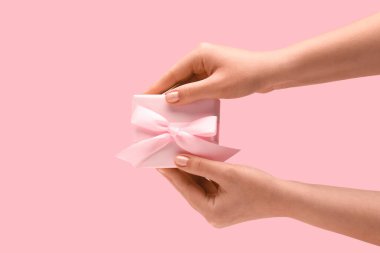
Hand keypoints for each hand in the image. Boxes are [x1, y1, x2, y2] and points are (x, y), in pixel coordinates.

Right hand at [145, 43, 288, 104]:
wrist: (271, 73)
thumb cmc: (246, 76)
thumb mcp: (217, 87)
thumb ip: (192, 93)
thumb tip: (170, 98)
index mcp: (199, 55)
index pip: (173, 73)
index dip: (158, 86)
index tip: (144, 97)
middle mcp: (201, 58)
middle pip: (178, 77)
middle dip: (167, 93)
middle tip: (152, 108)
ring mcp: (208, 66)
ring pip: (188, 83)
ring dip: (180, 96)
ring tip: (165, 111)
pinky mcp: (215, 74)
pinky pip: (198, 86)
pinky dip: (192, 96)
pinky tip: (185, 109)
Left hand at [157, 154, 285, 226]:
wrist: (283, 197)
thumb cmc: (258, 186)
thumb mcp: (227, 173)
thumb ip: (201, 166)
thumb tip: (178, 160)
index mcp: (210, 211)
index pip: (185, 189)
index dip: (170, 174)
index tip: (156, 161)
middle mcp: (211, 214)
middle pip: (190, 188)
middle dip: (179, 171)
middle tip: (163, 155)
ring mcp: (218, 209)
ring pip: (199, 186)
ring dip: (190, 171)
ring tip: (176, 155)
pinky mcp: (224, 203)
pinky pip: (208, 186)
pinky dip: (202, 174)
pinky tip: (195, 162)